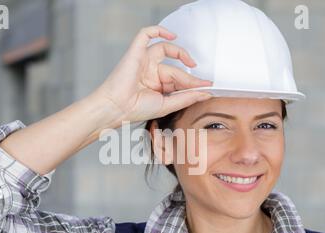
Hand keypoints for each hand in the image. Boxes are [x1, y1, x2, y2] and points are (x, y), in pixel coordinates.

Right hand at [92, 25, 212, 122]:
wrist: (117, 108)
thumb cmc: (136, 109)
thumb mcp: (168, 104)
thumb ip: (187, 97)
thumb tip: (206, 93)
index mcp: (155, 85)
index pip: (178, 79)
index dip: (193, 82)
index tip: (207, 86)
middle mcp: (150, 72)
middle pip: (174, 68)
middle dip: (188, 76)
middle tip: (199, 83)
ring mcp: (143, 60)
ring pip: (165, 50)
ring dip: (180, 53)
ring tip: (191, 63)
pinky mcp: (135, 52)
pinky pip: (146, 34)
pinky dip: (158, 30)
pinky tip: (172, 35)